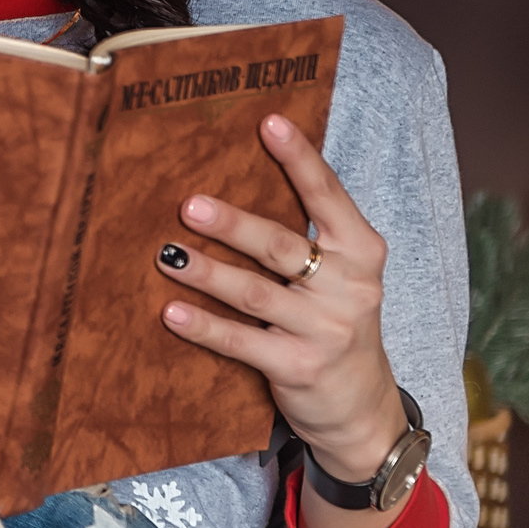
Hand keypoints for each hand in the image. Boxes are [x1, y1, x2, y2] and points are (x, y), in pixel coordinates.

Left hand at [153, 113, 410, 527]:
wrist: (360, 405)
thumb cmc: (334, 321)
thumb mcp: (339, 274)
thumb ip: (305, 235)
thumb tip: (237, 180)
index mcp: (361, 251)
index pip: (329, 196)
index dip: (300, 159)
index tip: (269, 122)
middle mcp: (351, 287)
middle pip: (282, 247)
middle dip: (234, 225)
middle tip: (189, 205)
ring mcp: (326, 329)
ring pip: (255, 294)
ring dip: (207, 273)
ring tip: (166, 255)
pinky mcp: (298, 367)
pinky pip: (242, 342)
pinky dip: (205, 327)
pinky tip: (171, 312)